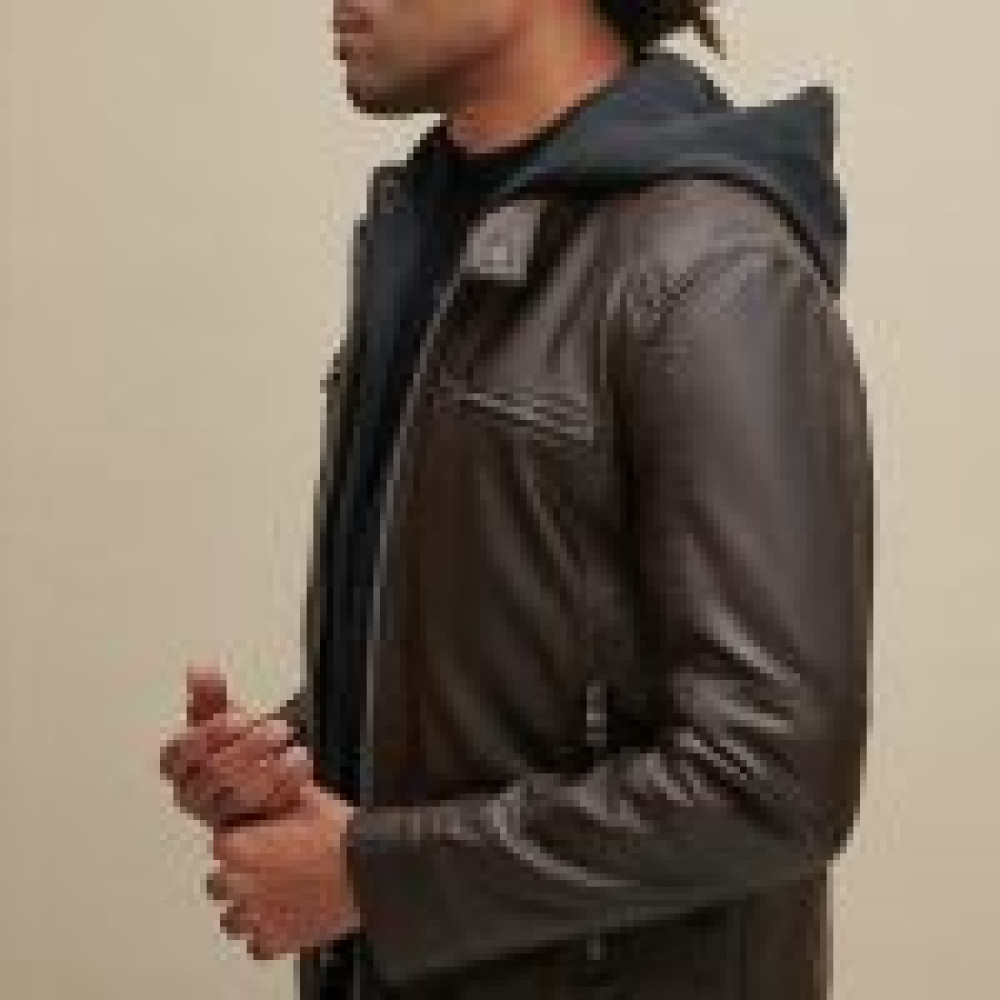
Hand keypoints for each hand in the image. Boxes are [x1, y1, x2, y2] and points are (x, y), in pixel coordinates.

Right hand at [159, 661, 312, 828]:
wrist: (277, 787)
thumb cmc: (242, 753)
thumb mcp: (229, 721)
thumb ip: (211, 696)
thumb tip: (198, 666)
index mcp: (180, 766)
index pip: (178, 754)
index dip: (208, 736)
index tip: (238, 718)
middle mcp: (192, 795)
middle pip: (213, 773)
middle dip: (248, 747)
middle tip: (277, 728)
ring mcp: (218, 818)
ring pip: (239, 796)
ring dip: (270, 765)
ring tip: (291, 745)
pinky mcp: (246, 832)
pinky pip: (265, 810)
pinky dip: (286, 782)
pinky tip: (300, 762)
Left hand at [206, 781, 362, 959]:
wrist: (368, 871)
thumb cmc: (339, 834)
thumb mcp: (309, 797)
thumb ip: (281, 788)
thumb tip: (276, 771)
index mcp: (240, 848)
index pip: (220, 845)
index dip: (239, 840)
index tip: (255, 840)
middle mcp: (239, 885)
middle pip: (217, 885)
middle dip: (236, 876)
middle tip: (264, 868)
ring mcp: (256, 918)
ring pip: (231, 920)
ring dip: (246, 910)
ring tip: (271, 898)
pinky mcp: (276, 941)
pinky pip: (257, 946)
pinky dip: (268, 935)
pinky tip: (285, 919)